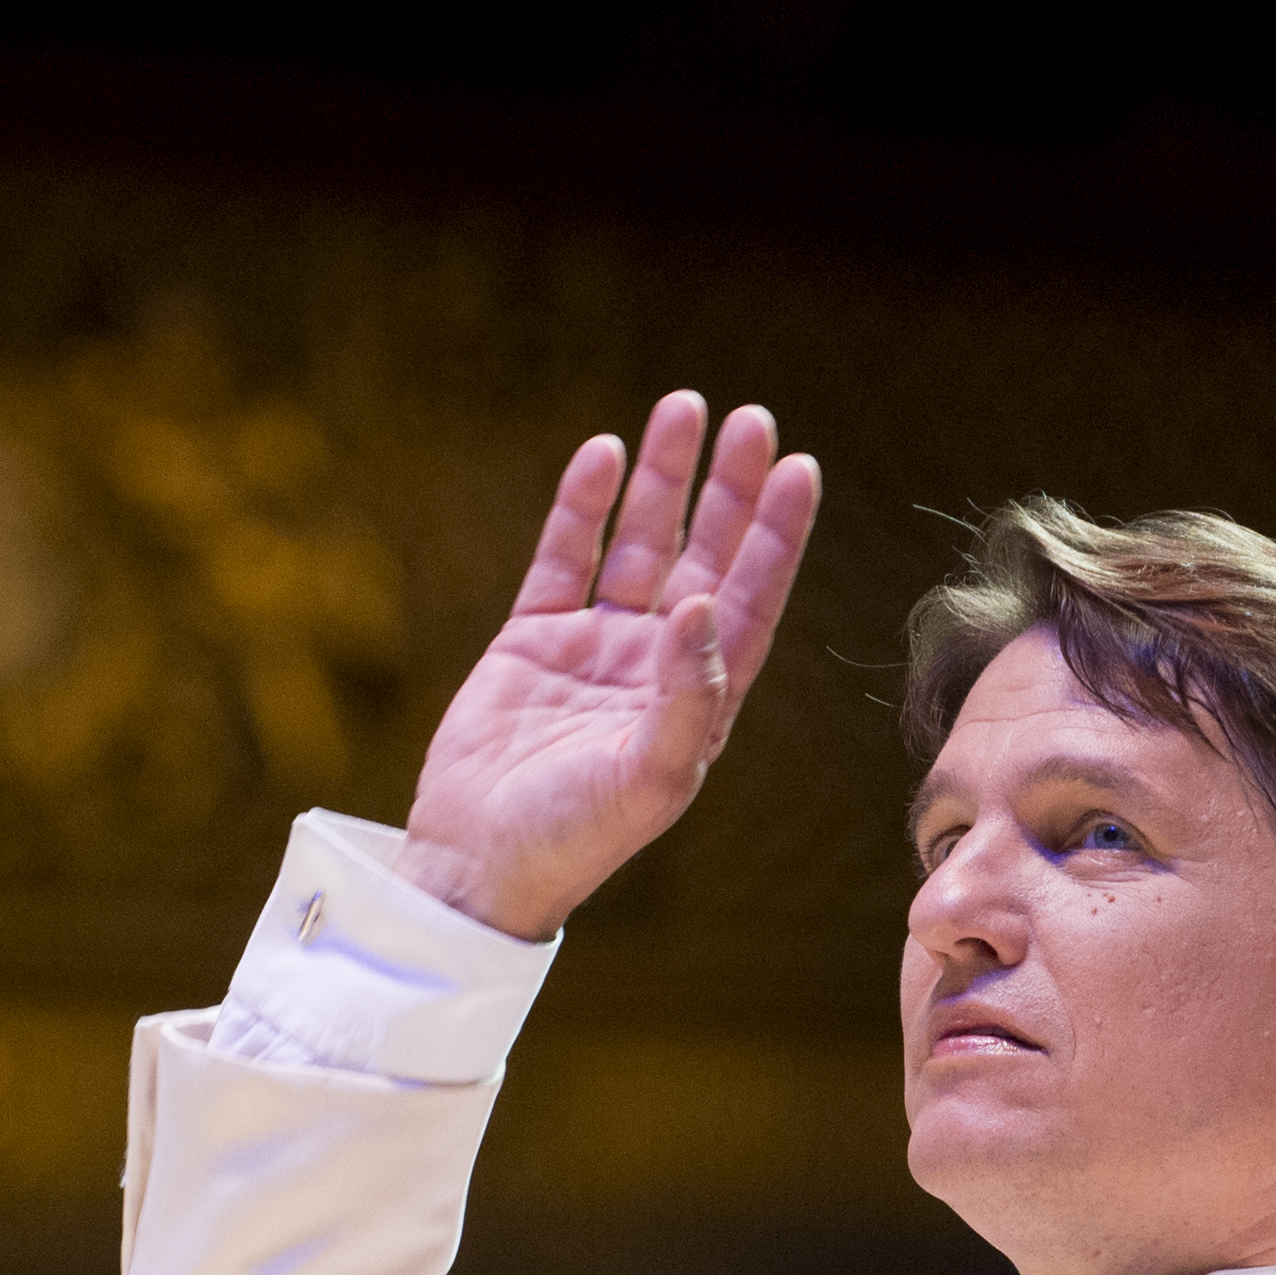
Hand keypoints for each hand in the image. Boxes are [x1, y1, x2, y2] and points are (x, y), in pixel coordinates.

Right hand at [390, 390, 822, 940]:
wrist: (476, 867)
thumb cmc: (573, 841)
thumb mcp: (647, 780)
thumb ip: (684, 698)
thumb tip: (705, 604)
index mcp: (698, 701)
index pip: (753, 602)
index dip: (776, 537)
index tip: (799, 469)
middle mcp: (654, 666)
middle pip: (705, 557)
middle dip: (728, 491)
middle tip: (751, 419)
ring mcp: (593, 649)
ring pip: (637, 545)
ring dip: (660, 481)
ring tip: (681, 407)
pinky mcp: (530, 641)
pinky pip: (562, 559)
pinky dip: (581, 509)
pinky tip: (601, 454)